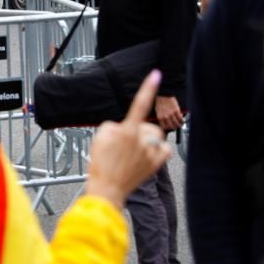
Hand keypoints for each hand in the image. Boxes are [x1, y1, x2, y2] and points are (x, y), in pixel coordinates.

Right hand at [85, 70, 171, 208]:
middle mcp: (142, 140)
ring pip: (156, 136)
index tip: (156, 75)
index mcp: (127, 131)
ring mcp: (150, 153)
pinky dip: (158, 149)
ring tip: (135, 147)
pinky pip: (165, 150)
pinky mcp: (155, 165)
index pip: (139, 104)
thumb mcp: (99, 137)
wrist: (107, 189)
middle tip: (125, 139)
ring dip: (148, 138)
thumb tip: (123, 129)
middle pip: (148, 124)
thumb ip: (113, 127)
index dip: (148, 88)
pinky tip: (149, 152)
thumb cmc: (100, 164)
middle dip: (139, 127)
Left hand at [155, 96, 184, 130]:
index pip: (164, 127)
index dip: (168, 129)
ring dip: (179, 125)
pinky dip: (182, 120)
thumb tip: (164, 123)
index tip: (170, 128)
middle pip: (171, 127)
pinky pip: (181, 119)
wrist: (164, 94)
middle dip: (174, 128)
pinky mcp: (176, 111)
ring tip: (180, 124)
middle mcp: (165, 117)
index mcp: (160, 117)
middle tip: (176, 127)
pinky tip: (182, 120)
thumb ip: (160, 117)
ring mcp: (171, 114)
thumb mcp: (157, 111)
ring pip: (177, 124)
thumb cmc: (160, 101)